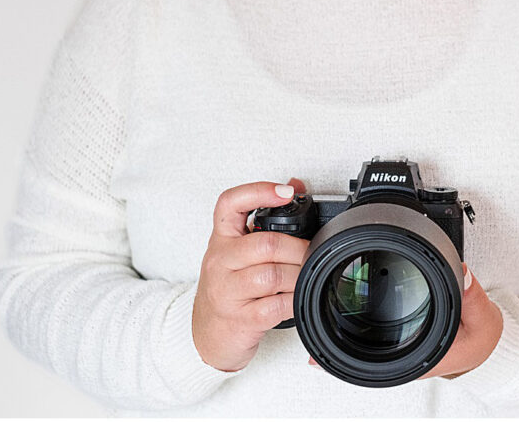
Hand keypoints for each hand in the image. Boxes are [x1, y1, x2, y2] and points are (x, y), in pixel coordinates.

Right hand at [193, 177, 308, 371]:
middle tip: (312, 252)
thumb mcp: (238, 251)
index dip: (259, 191)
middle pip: (265, 244)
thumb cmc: (227, 287)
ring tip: (305, 275)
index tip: (286, 192)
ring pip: (273, 275)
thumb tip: (295, 184)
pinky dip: (294, 300)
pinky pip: (276, 306)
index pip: (230, 204)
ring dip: (299, 275)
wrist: (207, 334)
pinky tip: (298, 297)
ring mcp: (227, 291)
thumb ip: (265, 220)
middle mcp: (220, 261)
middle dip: (299, 248)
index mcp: (221, 239)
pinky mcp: (241, 319)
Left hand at [306, 264, 502, 377]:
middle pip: (364, 351)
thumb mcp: (483, 318)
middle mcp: (408, 354)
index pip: (378, 360)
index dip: (345, 356)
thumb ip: (472, 295)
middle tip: (311, 327)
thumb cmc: (483, 340)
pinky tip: (348, 309)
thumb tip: (461, 270)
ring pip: (367, 343)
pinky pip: (378, 331)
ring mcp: (404, 346)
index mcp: (423, 356)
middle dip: (337, 339)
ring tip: (321, 314)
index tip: (317, 357)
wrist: (491, 347)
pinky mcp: (405, 335)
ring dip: (346, 330)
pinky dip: (363, 321)